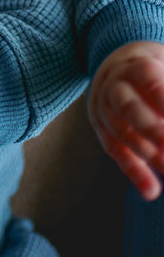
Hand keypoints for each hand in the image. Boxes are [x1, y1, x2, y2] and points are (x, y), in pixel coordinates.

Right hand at [88, 41, 163, 199]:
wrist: (118, 68)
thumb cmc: (155, 71)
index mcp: (137, 67)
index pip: (152, 85)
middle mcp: (115, 86)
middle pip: (130, 108)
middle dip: (154, 132)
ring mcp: (105, 108)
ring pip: (121, 132)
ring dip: (148, 156)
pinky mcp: (103, 129)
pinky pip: (115, 151)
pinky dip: (133, 171)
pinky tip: (151, 191)